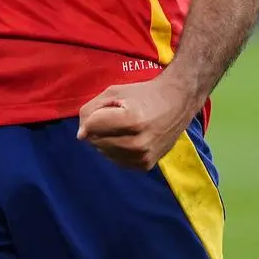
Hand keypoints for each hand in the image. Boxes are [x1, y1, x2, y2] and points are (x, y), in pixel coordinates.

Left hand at [76, 72, 197, 170]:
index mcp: (132, 120)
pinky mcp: (146, 165)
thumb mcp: (113, 92)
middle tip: (115, 117)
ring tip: (122, 127)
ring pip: (104, 152)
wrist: (177, 103)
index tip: (103, 110)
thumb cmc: (143, 94)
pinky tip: (127, 137)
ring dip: (104, 140)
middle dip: (97, 129)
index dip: (91, 117)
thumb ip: (91, 110)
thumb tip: (81, 136)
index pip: (92, 126)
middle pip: (96, 141)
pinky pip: (116, 160)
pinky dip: (115, 150)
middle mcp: (138, 143)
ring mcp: (143, 157)